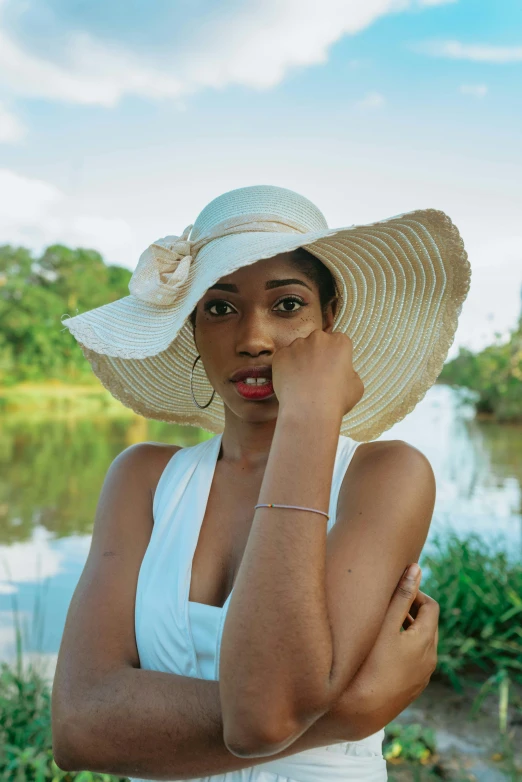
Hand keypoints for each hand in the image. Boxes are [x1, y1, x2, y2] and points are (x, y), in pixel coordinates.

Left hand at [271, 329, 363, 418]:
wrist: (309, 412)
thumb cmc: (336, 401)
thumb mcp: (357, 386)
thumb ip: (350, 372)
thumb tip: (344, 371)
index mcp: (340, 342)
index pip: (338, 342)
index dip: (335, 356)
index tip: (333, 369)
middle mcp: (318, 338)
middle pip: (318, 342)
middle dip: (317, 354)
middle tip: (317, 375)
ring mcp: (298, 345)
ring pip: (299, 348)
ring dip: (301, 359)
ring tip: (303, 381)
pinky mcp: (281, 354)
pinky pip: (284, 358)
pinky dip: (286, 367)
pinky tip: (292, 383)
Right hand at [320, 565, 438, 742]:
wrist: (360, 711)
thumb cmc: (370, 663)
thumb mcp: (386, 624)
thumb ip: (401, 595)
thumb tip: (417, 568)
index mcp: (426, 641)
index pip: (431, 607)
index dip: (416, 594)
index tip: (396, 591)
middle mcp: (430, 660)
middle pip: (428, 625)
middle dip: (411, 611)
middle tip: (387, 605)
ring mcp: (421, 677)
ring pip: (420, 644)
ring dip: (406, 630)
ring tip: (381, 626)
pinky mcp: (411, 689)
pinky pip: (413, 660)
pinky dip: (403, 648)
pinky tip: (379, 650)